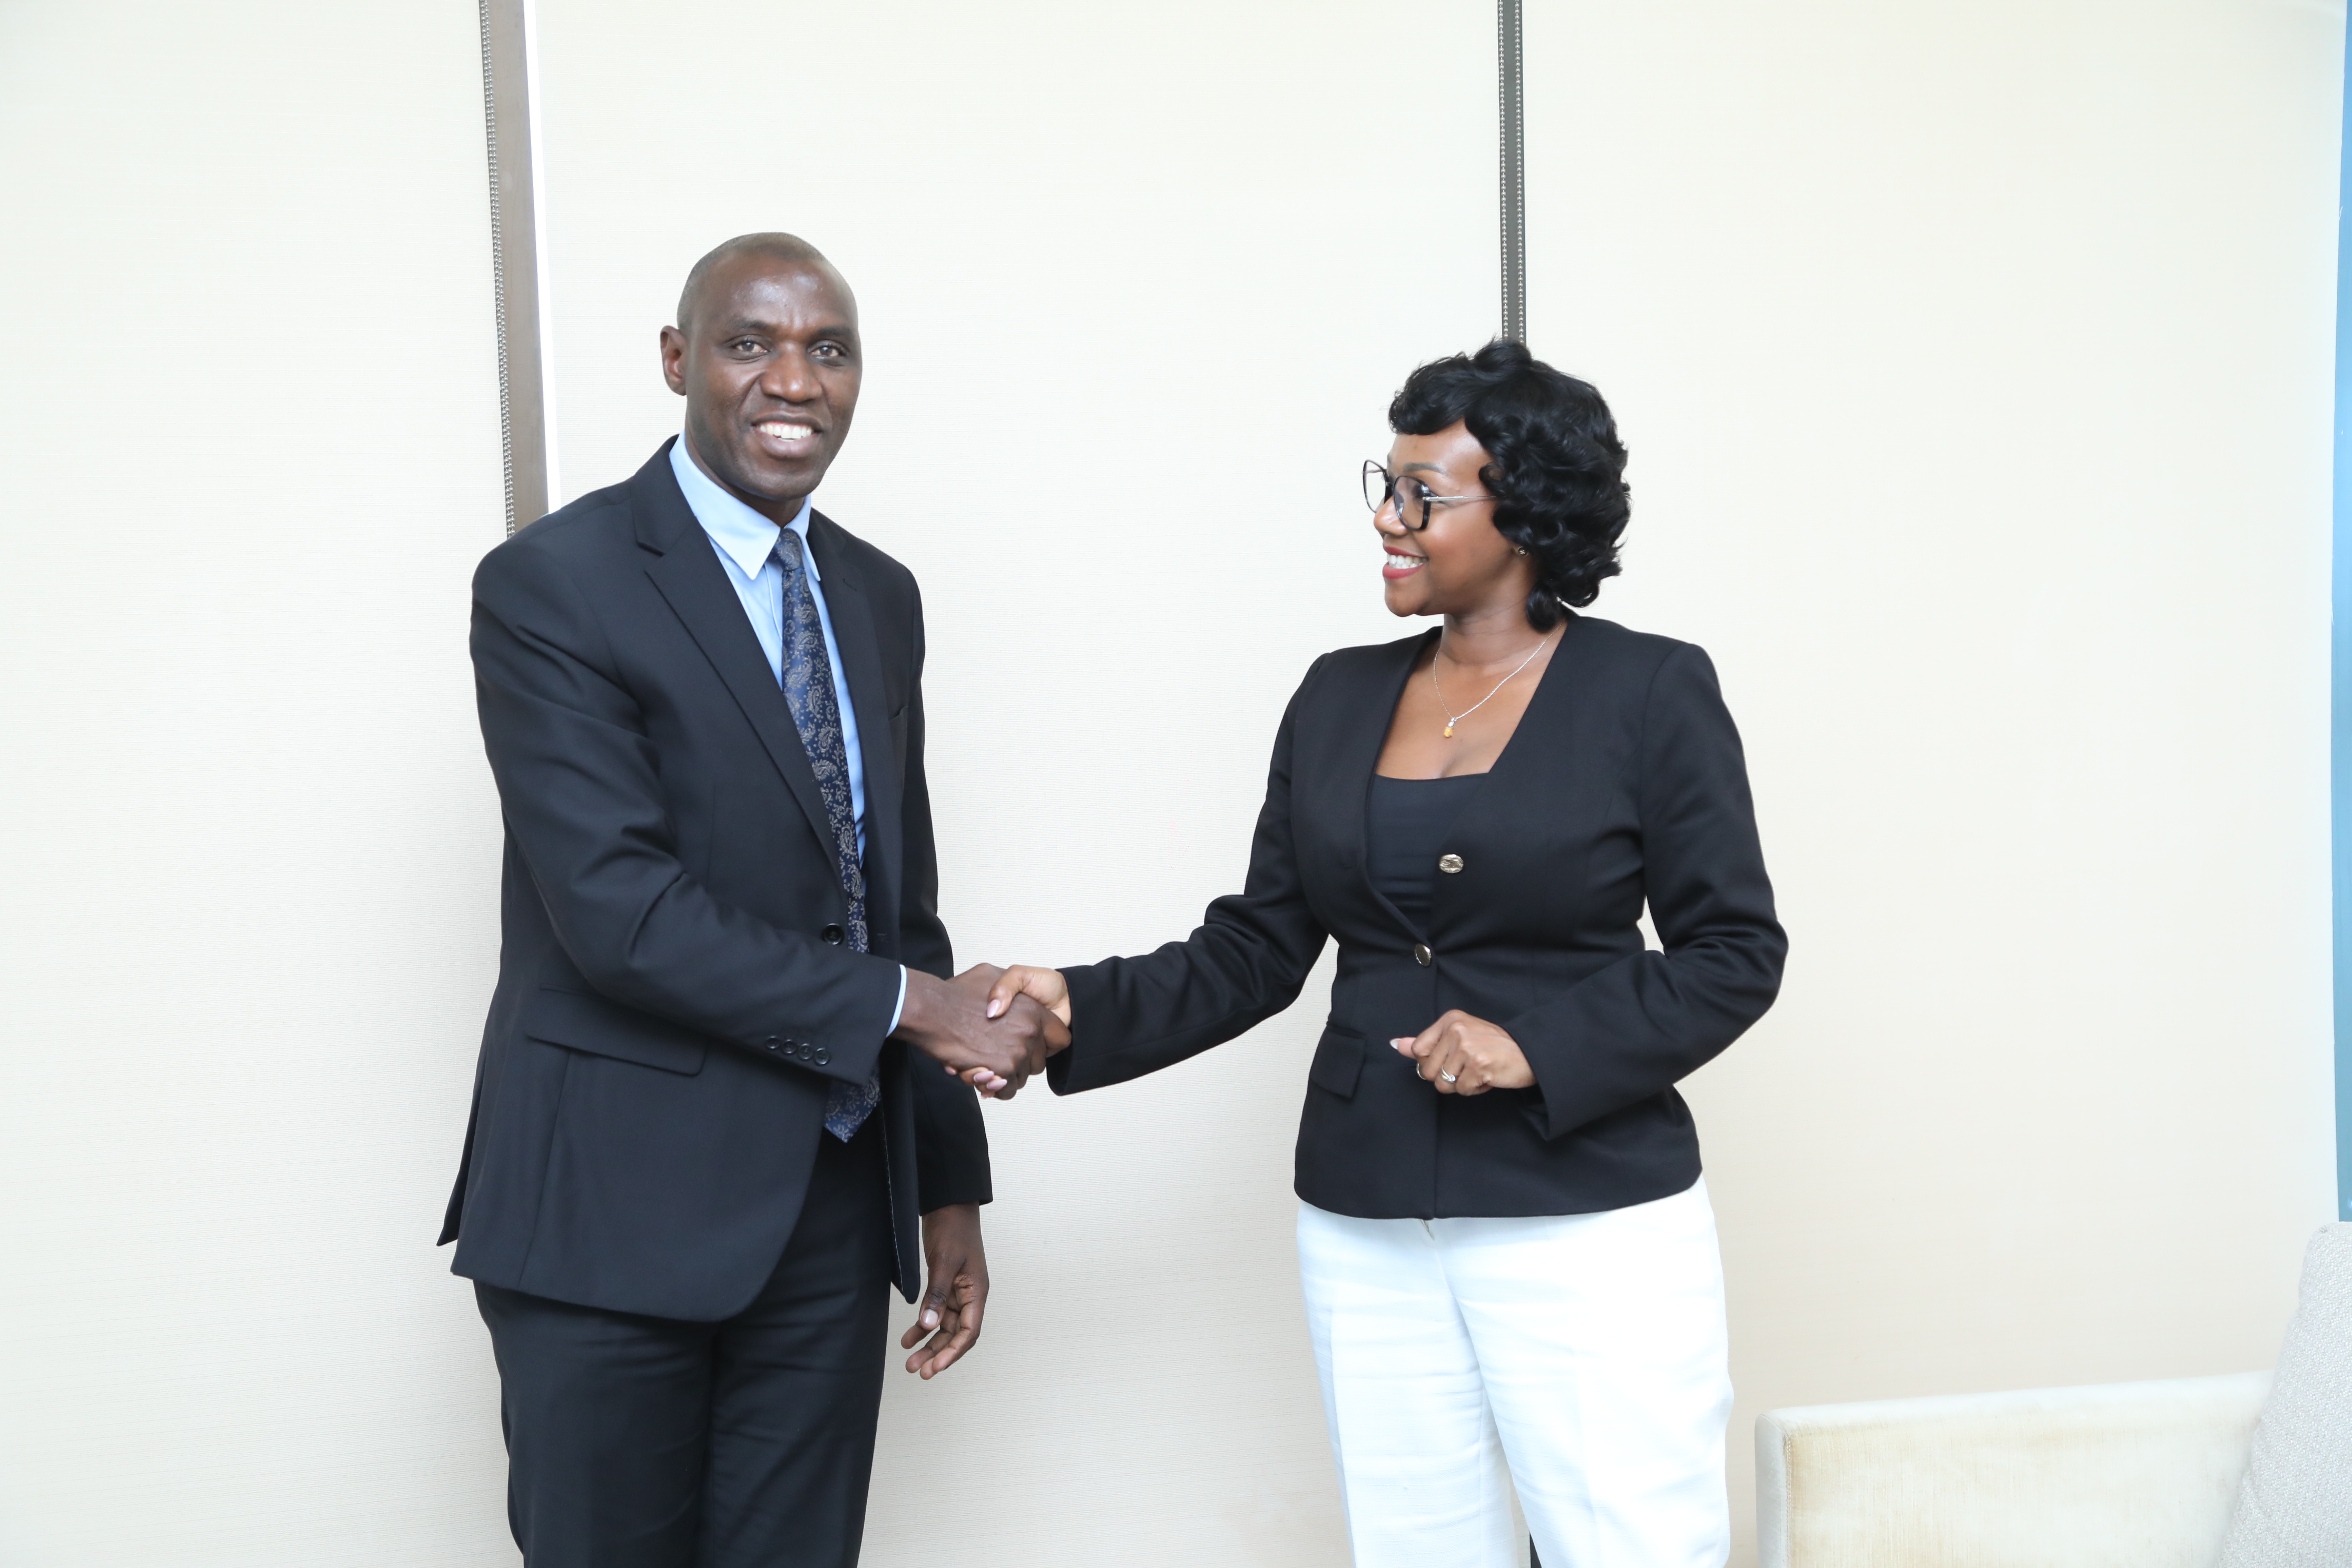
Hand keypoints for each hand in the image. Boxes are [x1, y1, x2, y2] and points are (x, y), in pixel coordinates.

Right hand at [895, 965, 1066, 1098]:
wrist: (931, 1010)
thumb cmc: (956, 993)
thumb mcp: (989, 974)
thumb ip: (1007, 988)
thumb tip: (1011, 1003)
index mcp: (1033, 1010)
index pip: (1060, 1037)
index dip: (1045, 1043)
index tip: (1030, 1045)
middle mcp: (1030, 1031)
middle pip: (1039, 1062)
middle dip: (1022, 1062)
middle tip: (999, 1054)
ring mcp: (1017, 1051)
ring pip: (1022, 1077)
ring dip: (1006, 1075)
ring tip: (987, 1064)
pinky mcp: (1001, 1069)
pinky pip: (1007, 1090)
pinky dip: (996, 1088)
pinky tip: (983, 1075)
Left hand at [900, 1203, 987, 1378]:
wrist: (948, 1204)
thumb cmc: (953, 1229)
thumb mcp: (944, 1262)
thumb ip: (937, 1294)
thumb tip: (928, 1325)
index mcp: (977, 1291)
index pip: (969, 1332)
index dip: (953, 1352)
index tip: (936, 1367)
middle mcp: (969, 1295)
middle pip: (956, 1335)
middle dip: (938, 1354)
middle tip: (919, 1371)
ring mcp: (957, 1291)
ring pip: (944, 1327)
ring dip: (928, 1345)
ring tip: (910, 1361)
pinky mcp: (944, 1285)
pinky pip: (935, 1313)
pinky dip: (921, 1327)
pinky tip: (907, 1338)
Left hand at [1393, 1010, 1533, 1094]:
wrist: (1528, 1053)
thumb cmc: (1492, 1046)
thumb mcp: (1458, 1037)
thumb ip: (1425, 1042)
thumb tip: (1396, 1044)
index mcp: (1450, 1019)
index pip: (1419, 1051)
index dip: (1434, 1062)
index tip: (1454, 1056)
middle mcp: (1457, 1029)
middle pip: (1429, 1071)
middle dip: (1448, 1076)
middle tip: (1469, 1065)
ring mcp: (1467, 1047)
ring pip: (1444, 1084)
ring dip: (1462, 1084)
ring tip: (1478, 1070)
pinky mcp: (1479, 1065)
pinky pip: (1462, 1090)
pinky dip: (1475, 1089)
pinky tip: (1488, 1076)